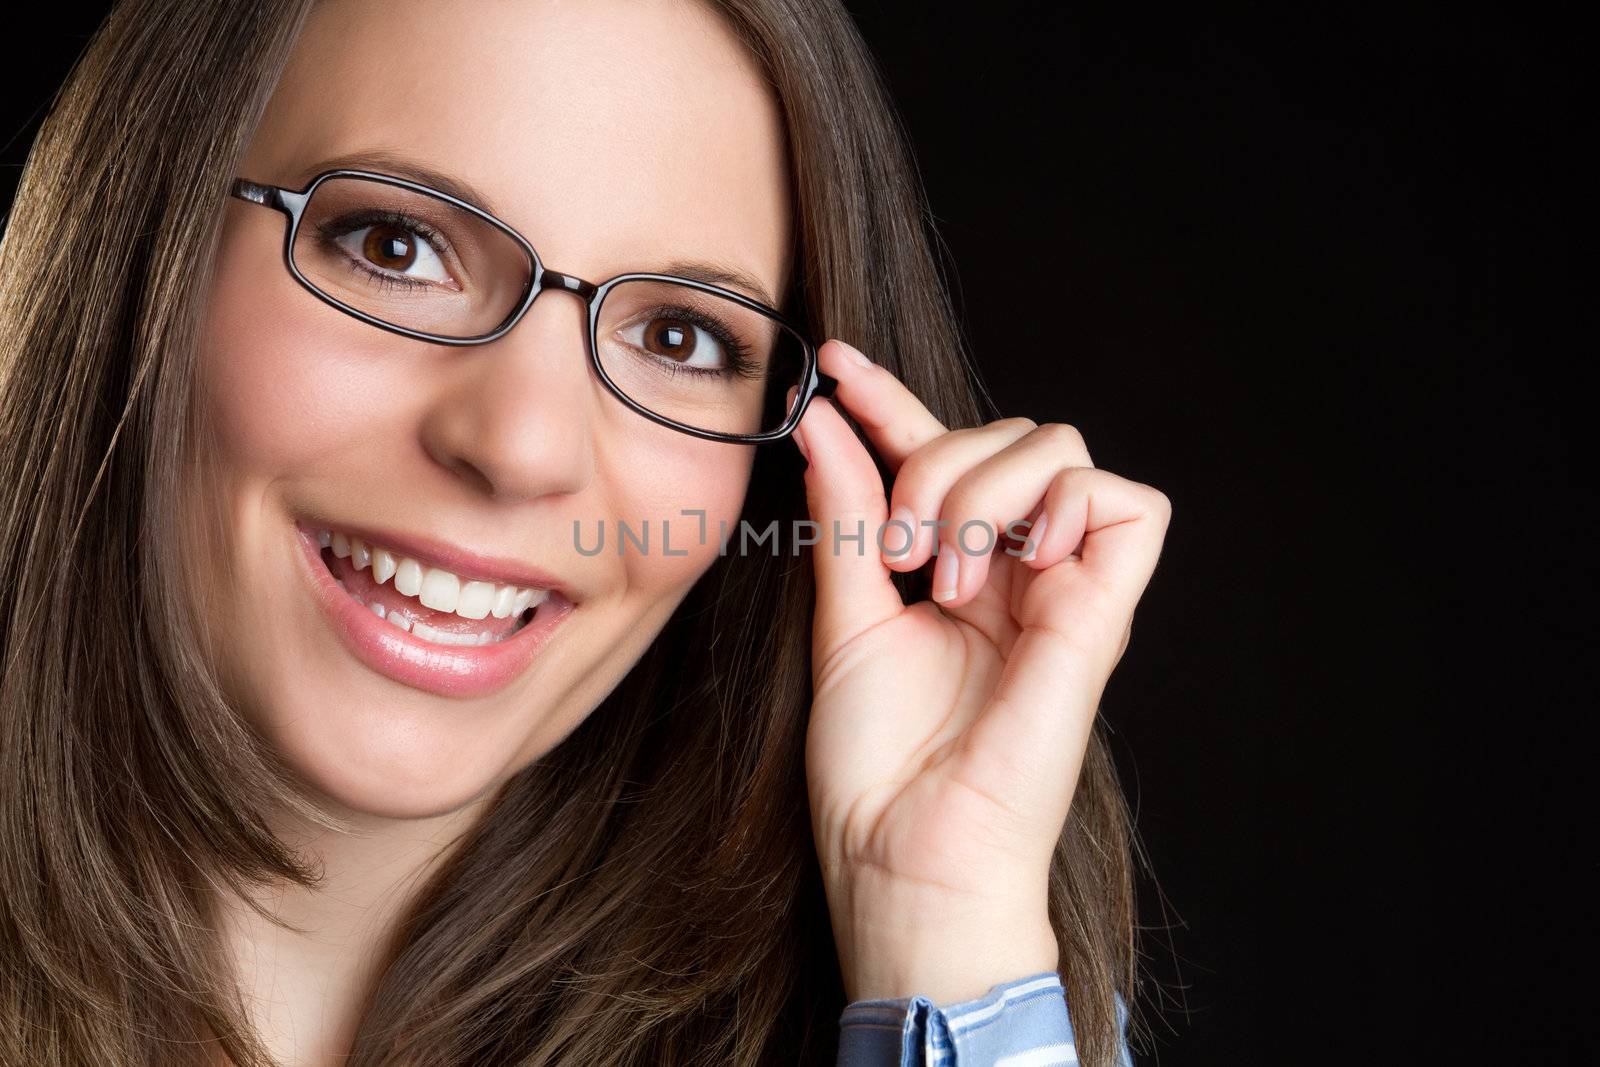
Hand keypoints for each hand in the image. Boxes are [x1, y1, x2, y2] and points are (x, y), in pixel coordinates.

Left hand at [794, 339, 1170, 1005]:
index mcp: (954, 569)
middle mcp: (1014, 569)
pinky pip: (1129, 503)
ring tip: (939, 572)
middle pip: (1003, 432)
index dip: (891, 399)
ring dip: (979, 486)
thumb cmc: (873, 764)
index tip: (834, 366)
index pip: (936, 450)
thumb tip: (823, 421)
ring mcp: (1063, 588)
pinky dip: (1067, 501)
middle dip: (932, 461)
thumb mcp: (845, 616)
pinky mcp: (1104, 614)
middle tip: (892, 552)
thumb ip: (846, 515)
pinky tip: (1014, 556)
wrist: (904, 853)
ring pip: (1059, 447)